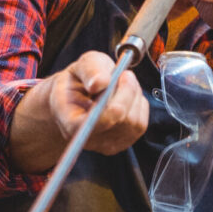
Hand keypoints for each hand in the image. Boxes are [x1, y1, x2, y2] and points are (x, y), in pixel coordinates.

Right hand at [9, 51, 148, 172]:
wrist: (76, 96)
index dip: (117, 100)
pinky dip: (138, 105)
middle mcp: (89, 139)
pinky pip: (140, 124)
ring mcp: (107, 145)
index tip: (122, 76)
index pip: (99, 122)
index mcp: (71, 123)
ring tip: (122, 84)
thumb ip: (89, 70)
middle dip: (128, 91)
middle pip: (122, 120)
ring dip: (134, 96)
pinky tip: (125, 96)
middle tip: (124, 73)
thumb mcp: (80, 66)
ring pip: (134, 121)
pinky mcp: (122, 143)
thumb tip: (101, 83)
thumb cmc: (77, 82)